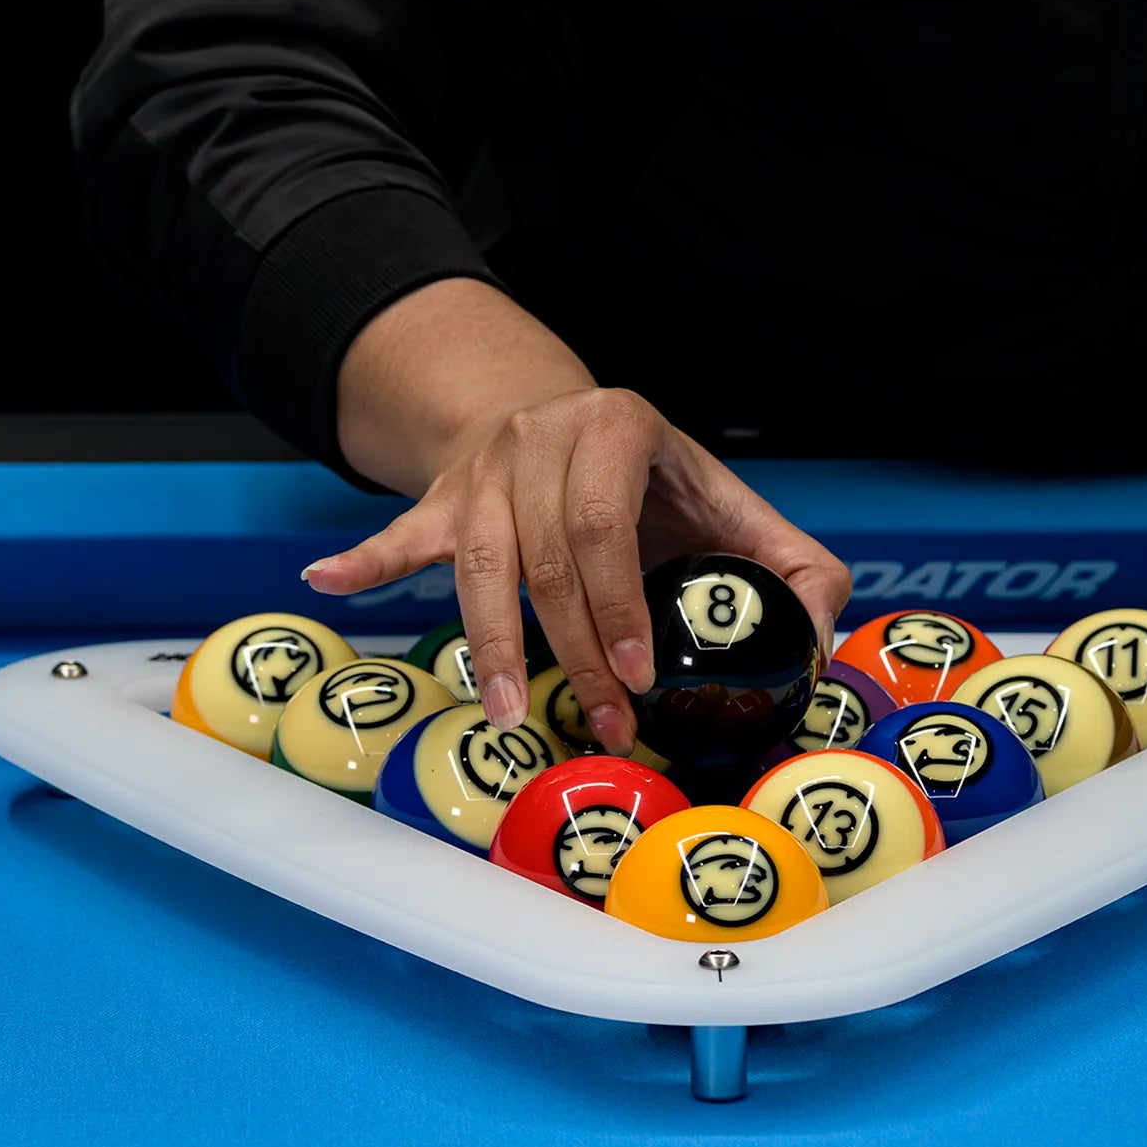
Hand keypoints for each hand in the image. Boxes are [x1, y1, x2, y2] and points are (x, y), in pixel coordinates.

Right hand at [299, 279, 850, 754]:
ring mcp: (486, 466)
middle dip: (575, 650)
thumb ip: (795, 567)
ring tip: (508, 711)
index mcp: (620, 426)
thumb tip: (820, 637)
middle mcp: (544, 435)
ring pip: (477, 562)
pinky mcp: (444, 496)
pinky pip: (401, 533)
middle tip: (601, 721)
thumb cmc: (659, 488)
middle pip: (544, 556)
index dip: (619, 602)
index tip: (638, 673)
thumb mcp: (734, 506)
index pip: (607, 520)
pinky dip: (365, 561)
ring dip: (492, 645)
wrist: (570, 425)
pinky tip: (326, 582)